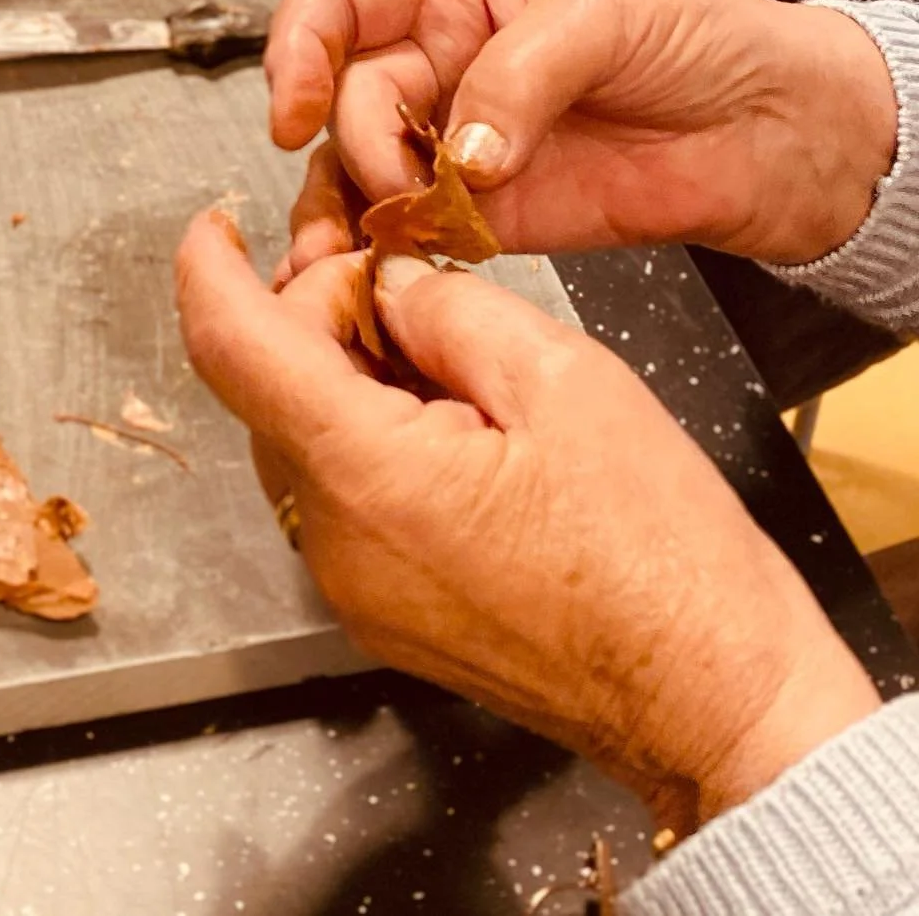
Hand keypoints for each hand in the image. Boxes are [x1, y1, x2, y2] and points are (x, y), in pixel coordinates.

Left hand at [177, 213, 880, 834]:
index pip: (234, 345)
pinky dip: (373, 438)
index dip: (208, 267)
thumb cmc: (662, 554)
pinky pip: (342, 496)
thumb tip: (386, 282)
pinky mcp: (383, 612)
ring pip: (306, 439)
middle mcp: (332, 542)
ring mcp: (353, 588)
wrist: (716, 702)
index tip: (214, 222)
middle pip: (271, 387)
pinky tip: (461, 425)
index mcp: (365, 473)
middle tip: (417, 284)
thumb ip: (449, 309)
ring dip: (353, 377)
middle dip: (324, 314)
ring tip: (460, 362)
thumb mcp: (563, 378)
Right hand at [267, 0, 896, 272]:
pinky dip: (388, 255)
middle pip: (345, 97)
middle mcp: (443, 63)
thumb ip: (520, 74)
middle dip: (355, 143)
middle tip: (398, 183)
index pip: (340, 0)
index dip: (299, 46)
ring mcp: (458, 142)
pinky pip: (411, 231)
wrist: (776, 131)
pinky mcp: (485, 217)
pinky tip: (384, 271)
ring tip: (353, 251)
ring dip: (344, 210)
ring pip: (359, 170)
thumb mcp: (609, 18)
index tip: (294, 107)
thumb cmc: (704, 38)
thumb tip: (458, 151)